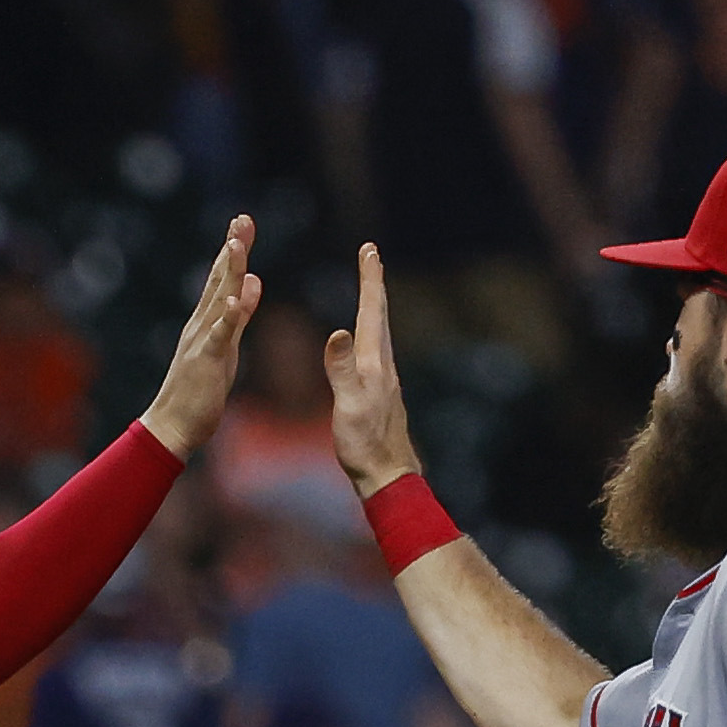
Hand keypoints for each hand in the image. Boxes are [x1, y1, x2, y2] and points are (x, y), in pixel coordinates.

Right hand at [138, 214, 262, 460]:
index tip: (242, 224)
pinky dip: (227, 318)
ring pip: (218, 301)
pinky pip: (218, 337)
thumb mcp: (227, 345)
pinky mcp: (205, 361)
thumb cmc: (200, 389)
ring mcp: (201, 340)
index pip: (223, 279)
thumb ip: (239, 315)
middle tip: (242, 219)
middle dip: (232, 249)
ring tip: (236, 245)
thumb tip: (253, 283)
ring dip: (228, 273)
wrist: (173, 424)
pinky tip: (236, 300)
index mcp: (208, 320)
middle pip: (220, 280)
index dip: (234, 251)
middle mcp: (202, 323)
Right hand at [324, 244, 423, 497]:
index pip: (372, 312)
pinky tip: (368, 341)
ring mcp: (384, 380)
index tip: (370, 249)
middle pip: (380, 315)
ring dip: (374, 306)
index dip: (370, 279)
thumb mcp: (349, 405)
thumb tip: (338, 331)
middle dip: (373, 284)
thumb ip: (342, 369)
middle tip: (371, 256)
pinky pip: (375, 352)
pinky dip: (371, 333)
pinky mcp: (381, 394)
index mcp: (374, 363)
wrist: (388, 476)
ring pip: (380, 332)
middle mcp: (383, 366)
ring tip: (370, 289)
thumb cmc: (365, 445)